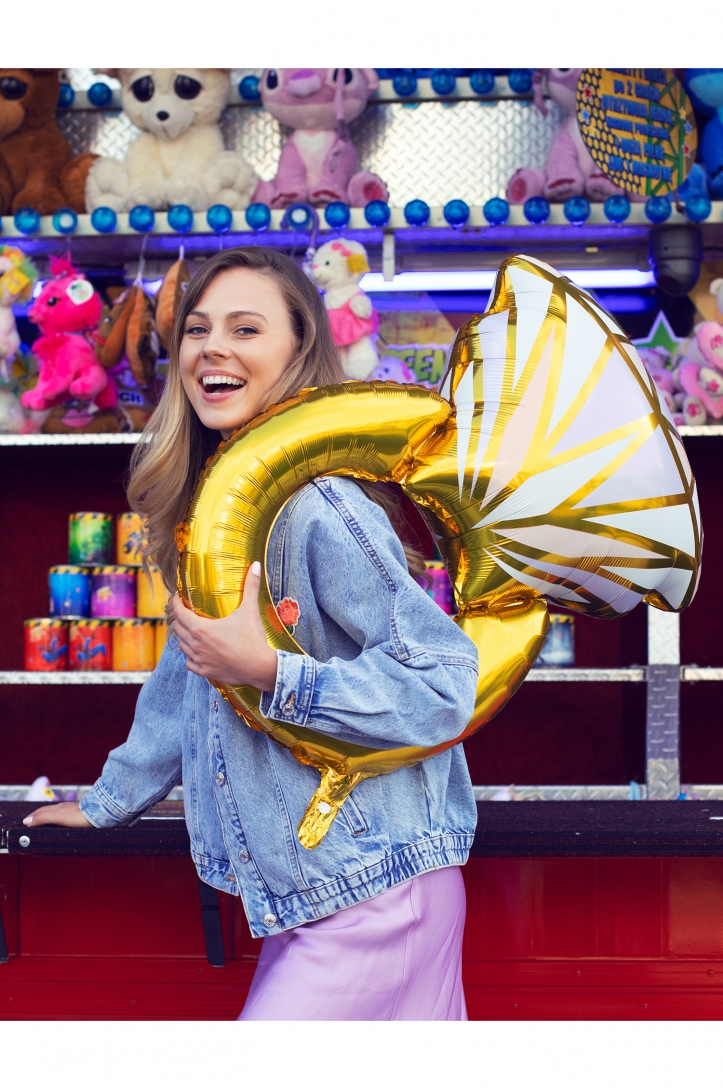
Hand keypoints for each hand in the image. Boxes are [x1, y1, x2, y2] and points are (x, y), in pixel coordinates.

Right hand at [23, 801, 90, 827]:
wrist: (100, 813)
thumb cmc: (78, 815)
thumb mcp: (58, 816)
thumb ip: (43, 817)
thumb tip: (26, 821)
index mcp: (57, 808)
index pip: (41, 811)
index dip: (32, 817)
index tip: (24, 822)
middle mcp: (64, 808)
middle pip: (48, 811)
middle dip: (39, 816)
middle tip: (31, 823)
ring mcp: (73, 811)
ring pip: (58, 814)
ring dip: (49, 818)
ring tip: (45, 824)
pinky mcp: (80, 816)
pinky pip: (66, 818)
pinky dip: (59, 821)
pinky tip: (63, 825)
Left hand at [173, 561, 277, 690]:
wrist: (259, 667)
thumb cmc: (252, 638)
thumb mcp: (250, 610)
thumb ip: (251, 586)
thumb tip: (256, 565)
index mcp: (201, 629)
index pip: (179, 613)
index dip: (176, 602)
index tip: (177, 596)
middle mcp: (196, 644)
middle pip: (178, 629)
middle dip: (179, 618)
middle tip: (185, 611)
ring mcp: (199, 659)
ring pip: (182, 646)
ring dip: (184, 637)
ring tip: (191, 631)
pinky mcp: (205, 672)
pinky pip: (189, 663)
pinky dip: (190, 656)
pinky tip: (197, 652)